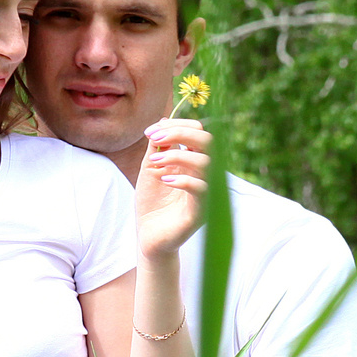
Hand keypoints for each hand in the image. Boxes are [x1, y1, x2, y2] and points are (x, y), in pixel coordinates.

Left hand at [135, 117, 211, 259]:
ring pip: (207, 163)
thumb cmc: (152, 203)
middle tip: (155, 139)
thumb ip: (158, 146)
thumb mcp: (151, 168)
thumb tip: (164, 120)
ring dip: (177, 156)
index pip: (198, 132)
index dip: (177, 125)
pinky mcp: (201, 212)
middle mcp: (205, 174)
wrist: (148, 236)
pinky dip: (182, 179)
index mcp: (194, 161)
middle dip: (181, 133)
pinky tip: (164, 179)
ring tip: (154, 163)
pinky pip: (202, 189)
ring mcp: (206, 192)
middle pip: (208, 141)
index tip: (150, 132)